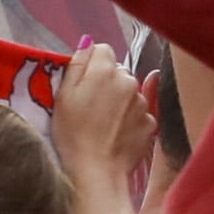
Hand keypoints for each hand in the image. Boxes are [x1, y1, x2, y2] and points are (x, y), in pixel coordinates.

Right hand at [49, 42, 153, 203]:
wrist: (96, 170)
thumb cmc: (71, 132)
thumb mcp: (62, 95)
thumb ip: (76, 65)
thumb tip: (87, 44)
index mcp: (105, 72)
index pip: (102, 49)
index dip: (89, 63)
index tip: (81, 81)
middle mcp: (129, 82)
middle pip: (117, 71)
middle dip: (105, 81)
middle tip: (88, 104)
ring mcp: (142, 103)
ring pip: (128, 91)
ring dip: (117, 99)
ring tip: (101, 121)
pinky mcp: (151, 123)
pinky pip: (138, 111)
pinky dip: (128, 118)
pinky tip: (114, 132)